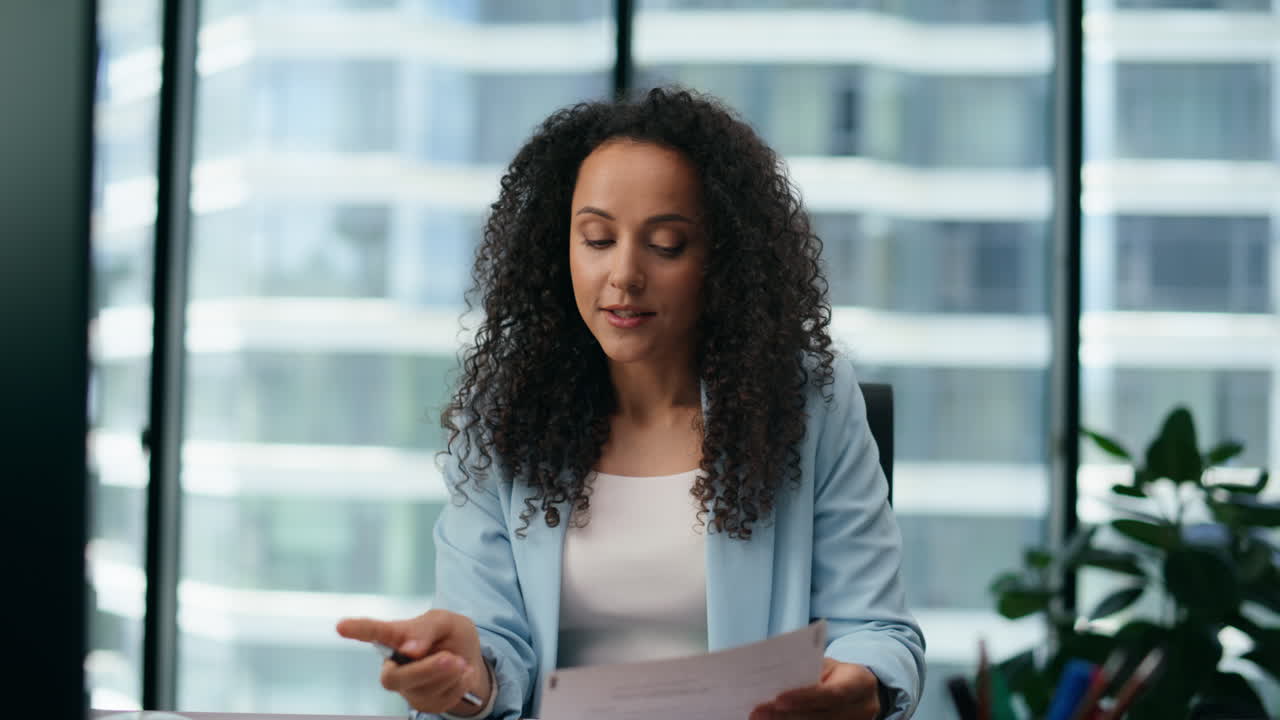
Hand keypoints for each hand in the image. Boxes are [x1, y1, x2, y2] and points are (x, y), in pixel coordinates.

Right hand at [337, 609, 490, 716]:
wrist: (471, 660)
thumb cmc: (450, 636)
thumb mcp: (445, 622)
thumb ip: (426, 629)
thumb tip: (409, 649)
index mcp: (395, 637)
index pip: (374, 634)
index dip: (358, 631)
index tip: (342, 626)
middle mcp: (394, 664)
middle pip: (394, 678)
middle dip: (426, 670)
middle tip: (451, 659)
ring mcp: (407, 687)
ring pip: (421, 690)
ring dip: (449, 676)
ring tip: (460, 661)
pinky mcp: (422, 703)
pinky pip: (440, 701)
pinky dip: (458, 686)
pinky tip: (462, 674)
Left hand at [749, 658, 881, 719]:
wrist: (864, 690)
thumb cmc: (838, 673)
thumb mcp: (828, 665)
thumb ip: (809, 671)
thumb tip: (775, 679)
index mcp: (859, 683)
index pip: (831, 694)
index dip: (804, 698)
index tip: (778, 699)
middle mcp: (861, 709)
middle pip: (822, 718)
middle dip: (788, 716)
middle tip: (759, 713)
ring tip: (761, 719)